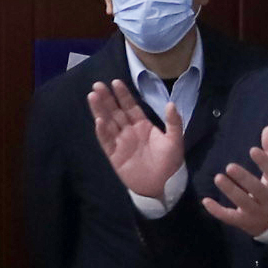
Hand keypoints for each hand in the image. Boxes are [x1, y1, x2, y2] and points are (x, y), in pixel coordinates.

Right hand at [87, 78, 187, 200]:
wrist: (163, 186)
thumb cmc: (171, 163)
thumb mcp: (175, 140)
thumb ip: (173, 122)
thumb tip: (171, 104)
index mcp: (143, 125)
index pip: (130, 106)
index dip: (123, 95)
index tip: (115, 82)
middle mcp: (129, 131)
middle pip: (115, 112)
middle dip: (107, 98)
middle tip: (97, 85)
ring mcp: (121, 142)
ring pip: (108, 123)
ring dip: (100, 110)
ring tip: (92, 96)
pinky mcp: (114, 155)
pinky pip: (107, 141)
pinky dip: (102, 131)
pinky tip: (99, 120)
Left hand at [205, 127, 267, 239]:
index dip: (264, 162)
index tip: (252, 150)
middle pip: (257, 189)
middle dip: (244, 178)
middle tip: (229, 166)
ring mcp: (256, 213)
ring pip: (243, 203)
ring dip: (230, 191)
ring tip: (218, 178)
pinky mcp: (244, 222)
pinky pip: (230, 217)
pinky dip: (217, 211)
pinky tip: (206, 201)